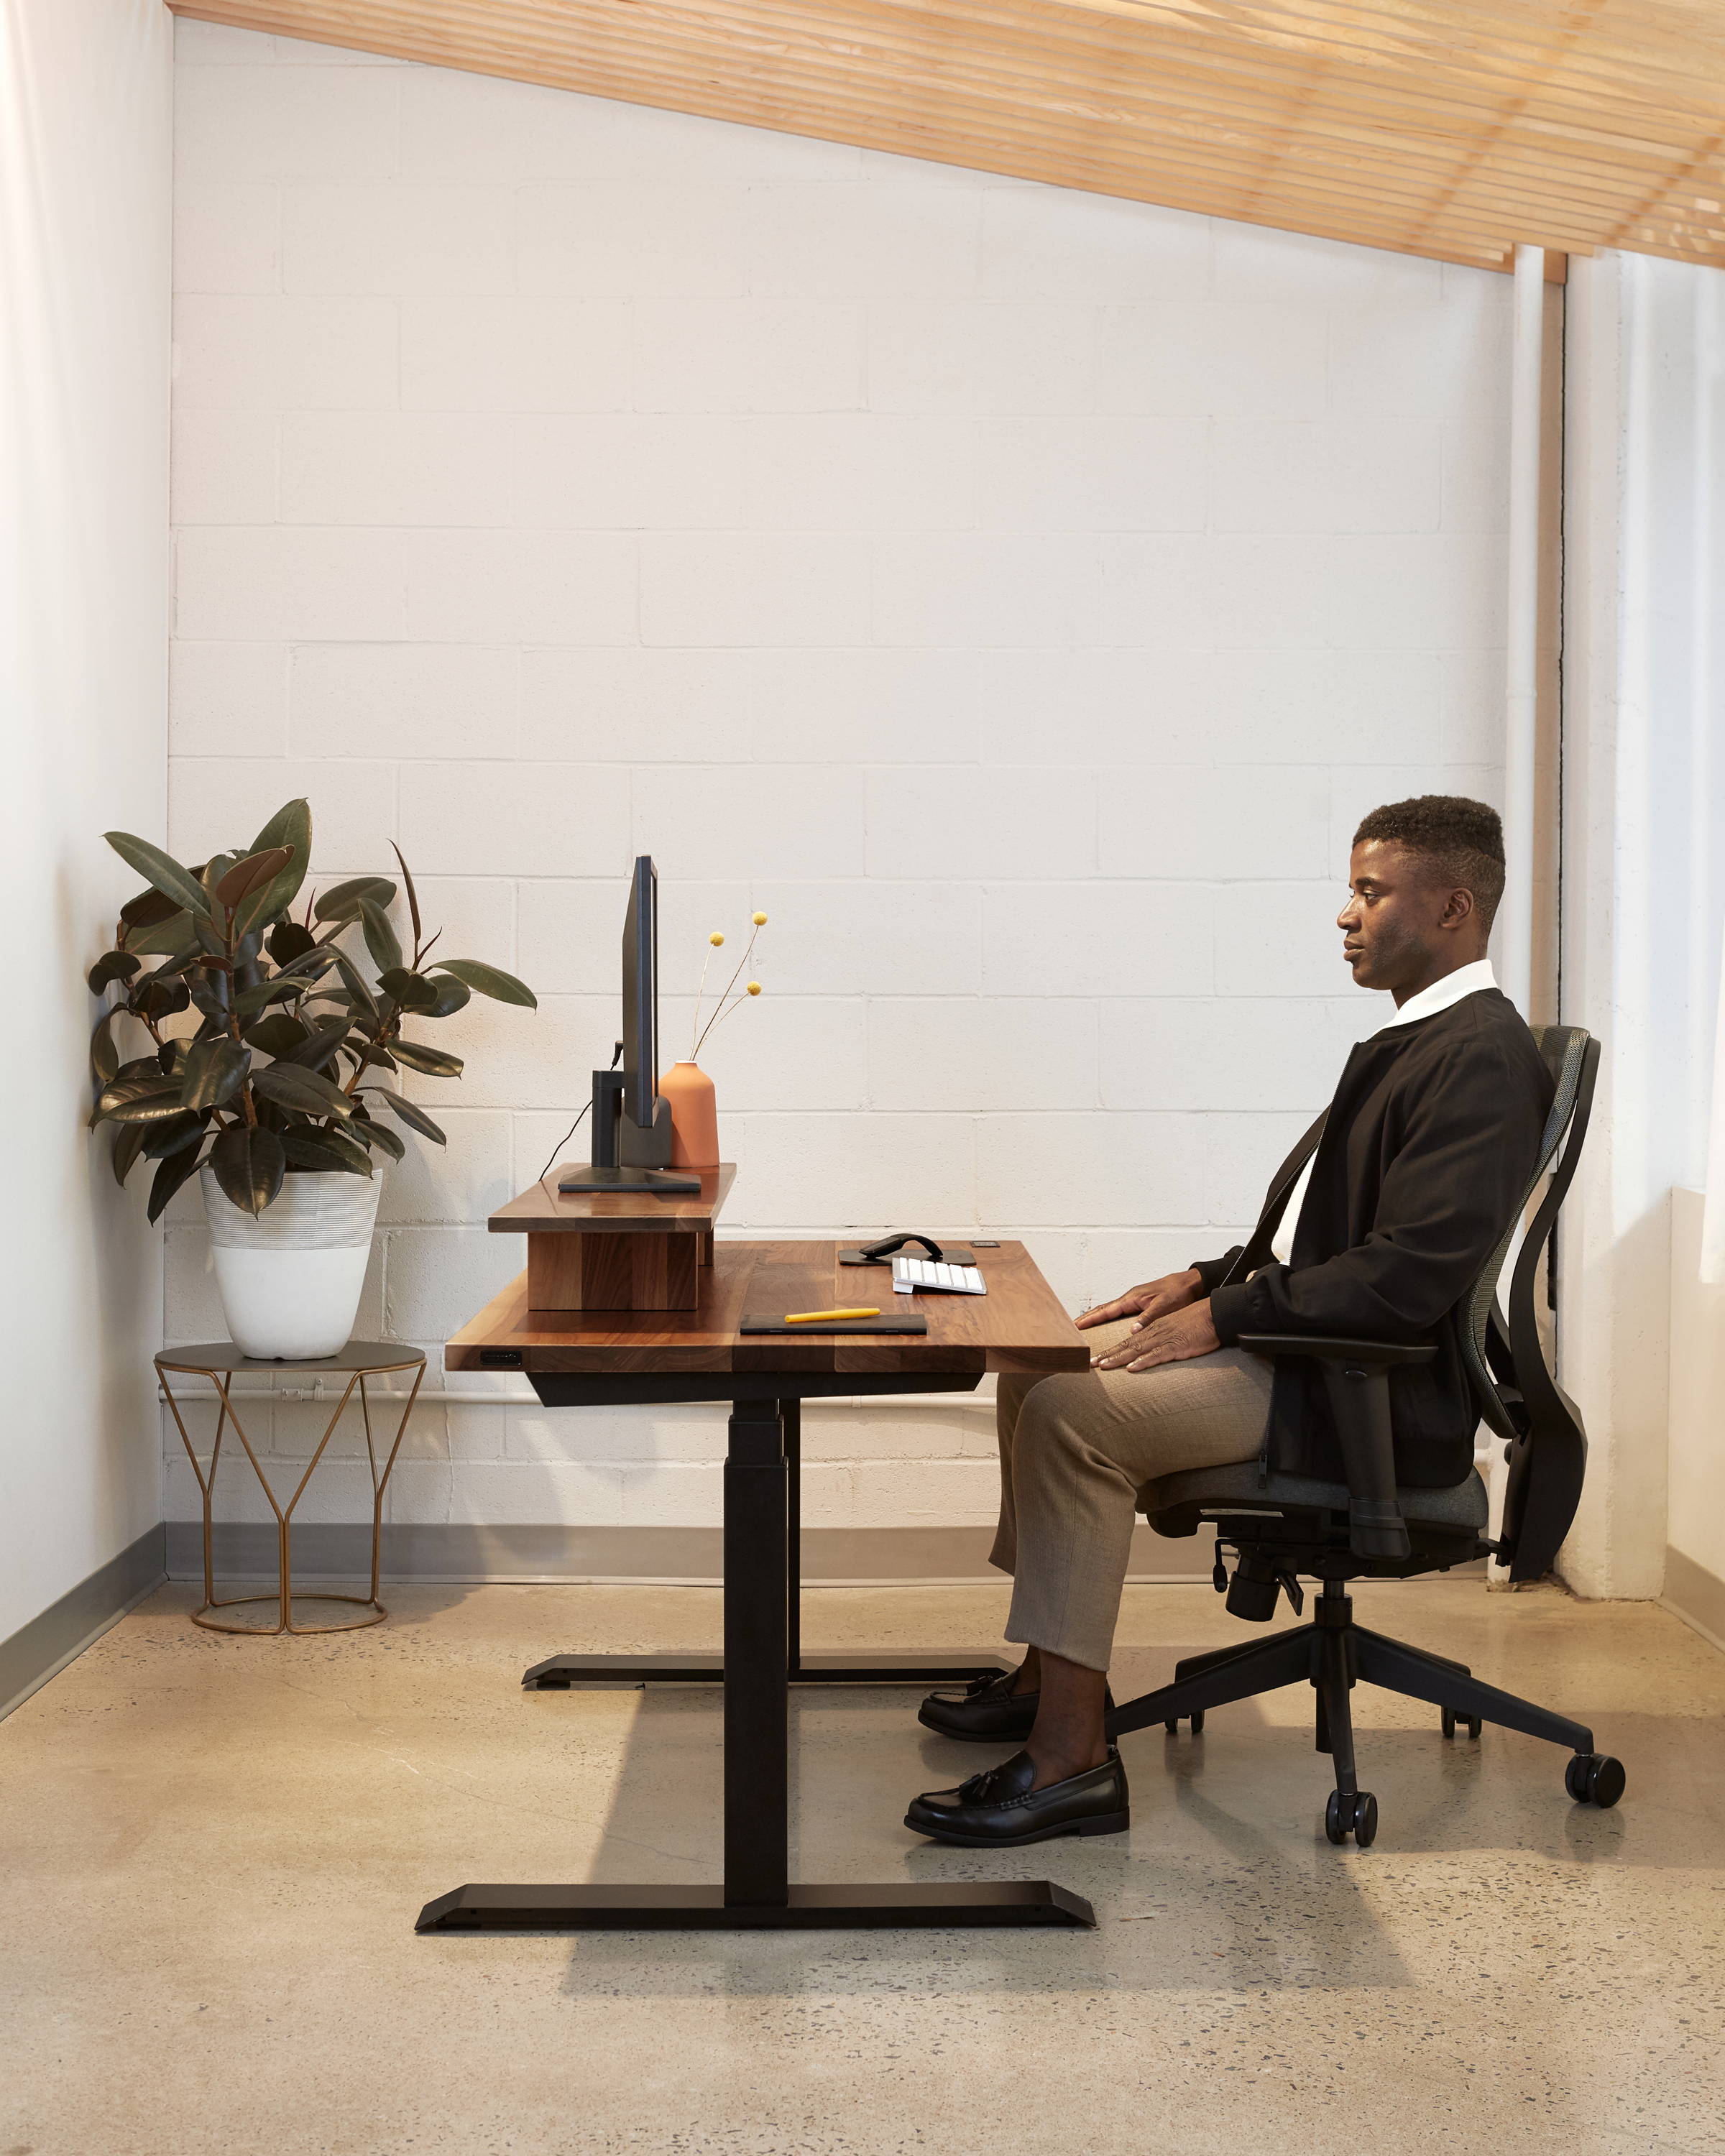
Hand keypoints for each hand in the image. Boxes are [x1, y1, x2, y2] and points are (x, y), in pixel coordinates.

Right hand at [1075, 1267, 1202, 1331]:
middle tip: (1073, 1327)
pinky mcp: (1139, 1303)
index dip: (1091, 1319)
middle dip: (1088, 1318)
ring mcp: (1134, 1300)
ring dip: (1096, 1318)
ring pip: (1109, 1310)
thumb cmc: (1178, 1292)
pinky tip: (1106, 1323)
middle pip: (1103, 1309)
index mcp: (1133, 1298)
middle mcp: (1130, 1298)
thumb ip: (1148, 1317)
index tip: (1077, 1325)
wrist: (1189, 1283)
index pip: (1107, 1310)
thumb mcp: (1164, 1306)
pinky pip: (1118, 1311)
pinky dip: (1107, 1317)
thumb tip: (1132, 1331)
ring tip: (1084, 1326)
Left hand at [1090, 1298, 1220, 1372]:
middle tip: (1088, 1364)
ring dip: (1118, 1359)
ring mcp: (1164, 1339)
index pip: (1126, 1342)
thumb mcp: (1174, 1330)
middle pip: (1125, 1345)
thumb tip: (1147, 1354)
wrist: (1215, 1314)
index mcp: (1153, 1329)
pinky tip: (1131, 1368)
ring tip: (1102, 1366)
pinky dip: (1143, 1362)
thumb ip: (1160, 1341)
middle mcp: (1154, 1332)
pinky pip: (1156, 1355)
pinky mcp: (1176, 1346)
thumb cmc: (1196, 1324)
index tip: (1095, 1359)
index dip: (1109, 1350)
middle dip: (1106, 1355)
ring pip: (1136, 1350)